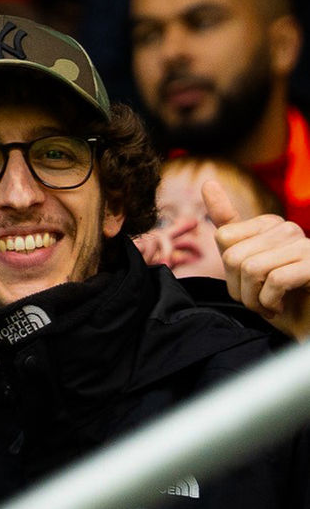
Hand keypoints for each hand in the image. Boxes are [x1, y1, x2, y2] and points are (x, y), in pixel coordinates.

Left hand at [206, 178, 309, 341]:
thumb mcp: (247, 262)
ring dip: (253, 299)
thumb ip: (228, 226)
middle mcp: (289, 229)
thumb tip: (208, 182)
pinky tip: (281, 308)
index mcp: (270, 224)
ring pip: (251, 268)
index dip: (228, 272)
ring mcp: (306, 246)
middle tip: (257, 302)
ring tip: (268, 307)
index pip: (224, 238)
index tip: (247, 286)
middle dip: (239, 289)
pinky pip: (275, 280)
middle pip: (234, 255)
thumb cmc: (280, 298)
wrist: (307, 326)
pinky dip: (270, 302)